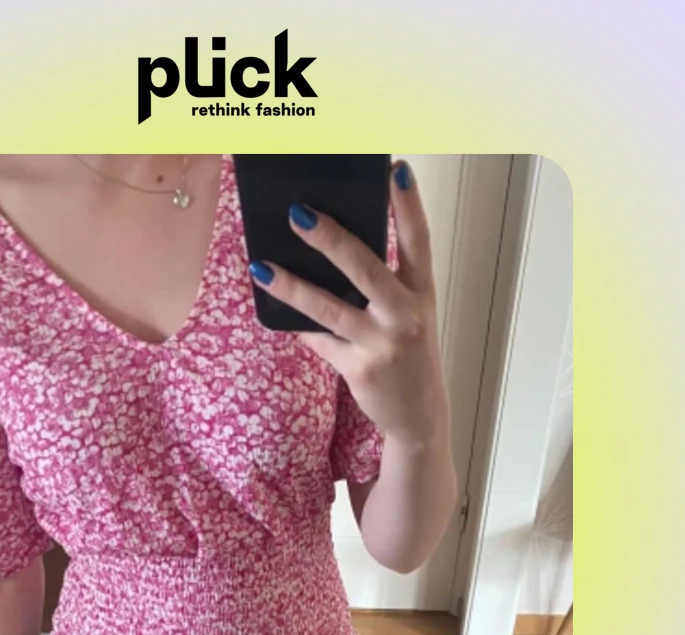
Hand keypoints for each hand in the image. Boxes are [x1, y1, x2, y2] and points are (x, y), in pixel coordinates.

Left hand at [249, 159, 448, 449]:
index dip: (409, 205)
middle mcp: (406, 317)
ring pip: (330, 310)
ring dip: (293, 287)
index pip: (419, 241)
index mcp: (423, 294)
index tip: (395, 168)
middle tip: (297, 213)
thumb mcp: (407, 316)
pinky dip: (297, 326)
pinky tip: (273, 308)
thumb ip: (381, 286)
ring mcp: (383, 345)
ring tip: (262, 267)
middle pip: (367, 269)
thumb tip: (328, 249)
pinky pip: (319, 341)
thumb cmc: (408, 354)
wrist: (418, 416)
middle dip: (331, 240)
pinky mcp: (359, 370)